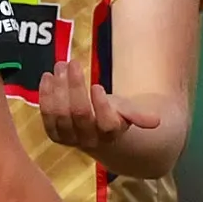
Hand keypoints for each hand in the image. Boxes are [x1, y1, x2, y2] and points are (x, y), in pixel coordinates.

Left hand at [39, 60, 159, 150]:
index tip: (97, 85)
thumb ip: (138, 115)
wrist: (95, 134)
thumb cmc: (113, 115)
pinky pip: (46, 115)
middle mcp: (89, 139)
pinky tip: (47, 76)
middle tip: (72, 62)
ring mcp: (69, 138)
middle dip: (75, 86)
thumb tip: (156, 121)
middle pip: (79, 113)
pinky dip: (45, 94)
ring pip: (60, 113)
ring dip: (58, 87)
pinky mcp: (53, 134)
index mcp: (111, 134)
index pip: (106, 123)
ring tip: (60, 65)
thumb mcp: (126, 111)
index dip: (101, 105)